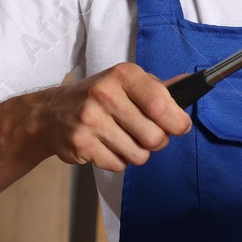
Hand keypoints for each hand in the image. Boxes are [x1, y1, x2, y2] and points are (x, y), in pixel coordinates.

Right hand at [34, 62, 192, 170]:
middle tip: (148, 135)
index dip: (178, 122)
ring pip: (139, 154)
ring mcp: (90, 120)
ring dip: (138, 153)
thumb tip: (190, 85)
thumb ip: (159, 87)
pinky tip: (108, 146)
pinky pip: (118, 165)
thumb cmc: (98, 96)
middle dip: (158, 141)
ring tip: (125, 139)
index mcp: (124, 75)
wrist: (51, 113)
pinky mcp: (81, 144)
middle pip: (154, 136)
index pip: (162, 105)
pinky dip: (119, 160)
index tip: (180, 127)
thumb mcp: (126, 82)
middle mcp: (105, 95)